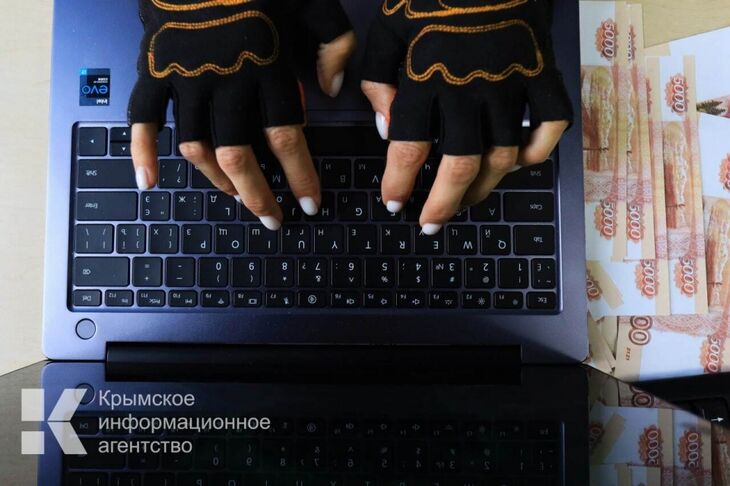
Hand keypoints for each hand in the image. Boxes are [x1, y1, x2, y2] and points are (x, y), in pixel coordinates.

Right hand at [129, 0, 355, 229]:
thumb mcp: (314, 2)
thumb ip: (334, 46)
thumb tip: (330, 92)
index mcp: (268, 66)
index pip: (287, 137)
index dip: (300, 175)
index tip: (309, 203)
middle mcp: (227, 79)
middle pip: (240, 153)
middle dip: (258, 194)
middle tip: (272, 218)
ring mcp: (186, 77)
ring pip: (198, 145)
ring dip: (217, 179)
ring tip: (234, 197)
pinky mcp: (154, 69)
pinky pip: (143, 117)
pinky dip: (141, 151)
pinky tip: (148, 182)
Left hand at [361, 0, 571, 233]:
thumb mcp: (387, 27)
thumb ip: (377, 78)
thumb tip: (384, 129)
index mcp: (426, 77)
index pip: (408, 147)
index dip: (399, 182)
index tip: (394, 202)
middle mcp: (470, 88)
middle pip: (459, 165)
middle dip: (442, 203)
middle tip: (431, 223)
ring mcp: (511, 83)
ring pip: (503, 156)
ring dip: (482, 187)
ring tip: (465, 201)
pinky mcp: (542, 73)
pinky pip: (551, 124)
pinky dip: (539, 150)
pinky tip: (519, 163)